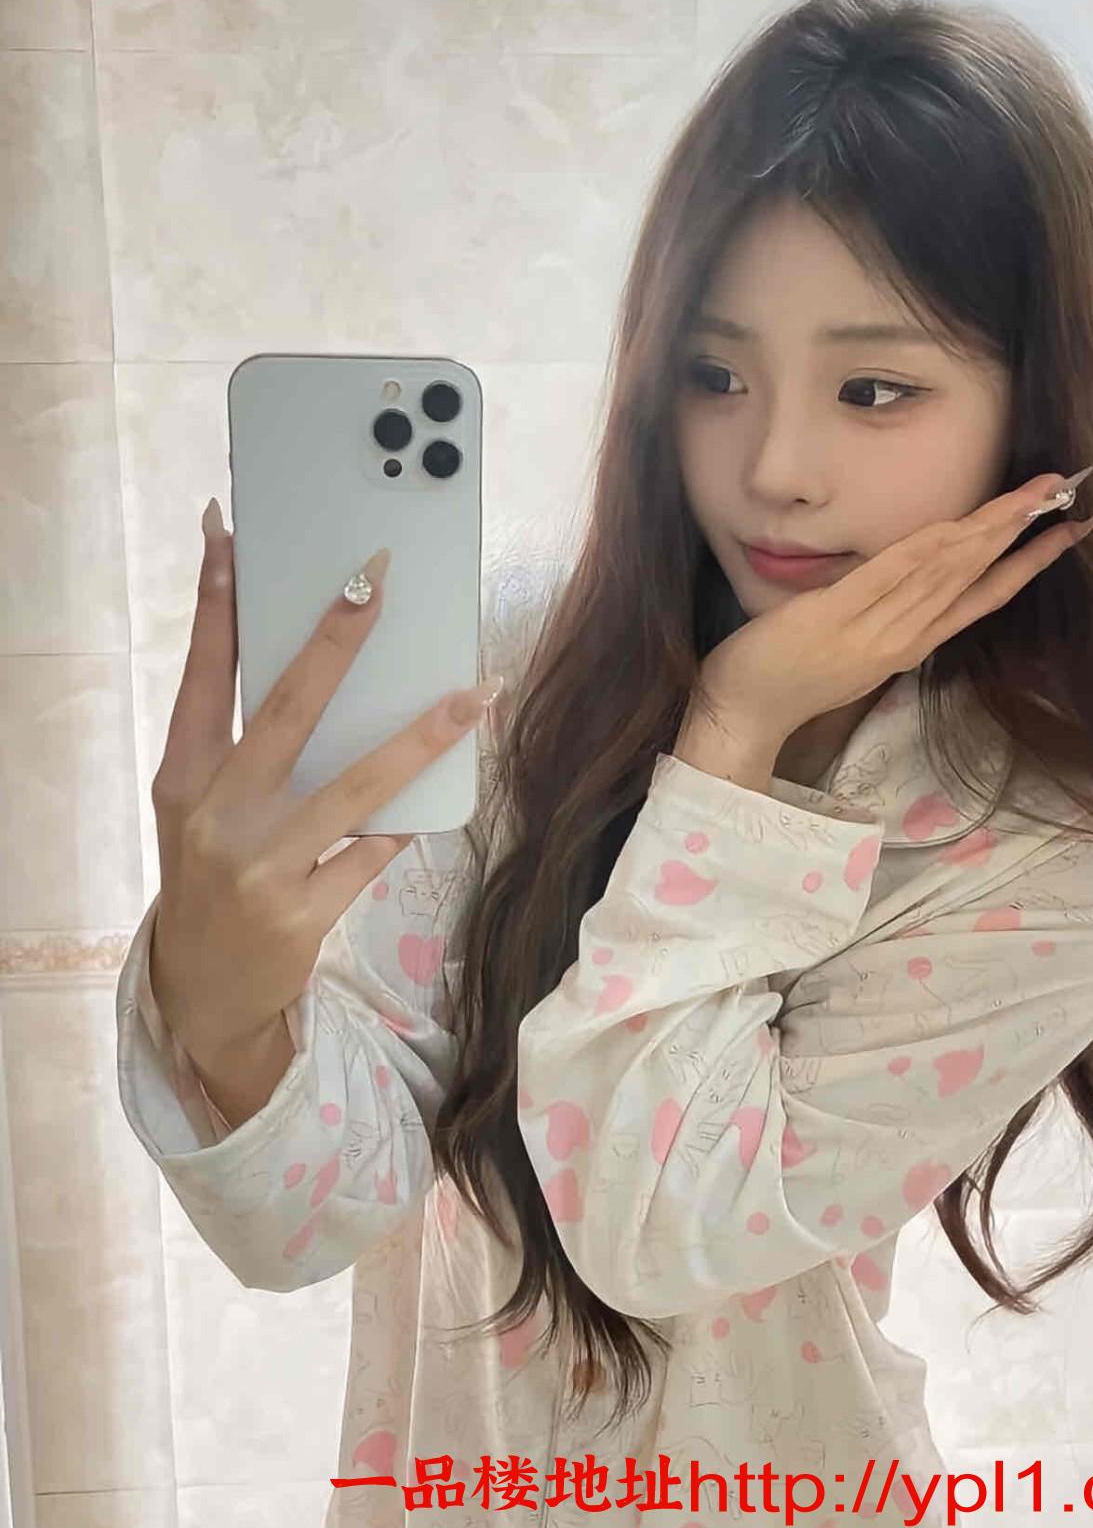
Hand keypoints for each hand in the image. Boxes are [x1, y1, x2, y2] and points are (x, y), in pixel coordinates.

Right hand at [148, 509, 498, 1065]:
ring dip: (421, 736)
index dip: (216, 604)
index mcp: (183, 776)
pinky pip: (373, 851)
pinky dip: (407, 822)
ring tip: (474, 693)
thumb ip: (243, 745)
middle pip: (285, 711)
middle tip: (374, 581)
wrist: (205, 992)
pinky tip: (440, 794)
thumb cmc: (213, 876)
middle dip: (333, 641)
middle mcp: (215, 815)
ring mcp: (259, 866)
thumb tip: (318, 661)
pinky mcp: (302, 913)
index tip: (231, 535)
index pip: (201, 674)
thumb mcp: (204, 807)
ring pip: (354, 786)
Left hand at [690, 469, 1092, 754]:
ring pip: (942, 573)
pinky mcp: (833, 616)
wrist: (742, 714)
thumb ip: (885, 615)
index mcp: (910, 644)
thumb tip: (912, 576)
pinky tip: (954, 526)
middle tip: (1065, 496)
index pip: (982, 599)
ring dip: (988, 532)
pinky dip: (924, 551)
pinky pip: (886, 578)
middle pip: (974, 578)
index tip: (1067, 533)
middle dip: (1022, 534)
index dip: (1027, 564)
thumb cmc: (789, 677)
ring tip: (1030, 500)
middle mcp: (902, 638)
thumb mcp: (853, 646)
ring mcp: (871, 629)